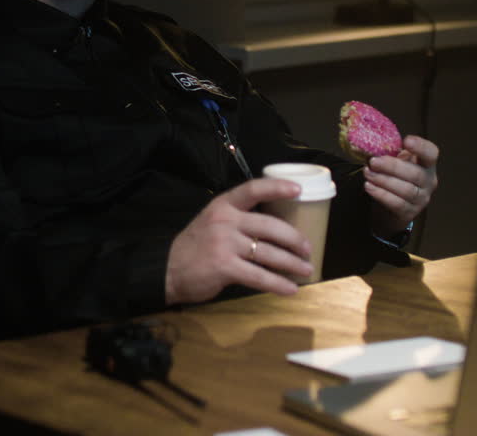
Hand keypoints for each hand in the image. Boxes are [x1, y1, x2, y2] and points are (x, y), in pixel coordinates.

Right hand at [165, 178, 313, 304]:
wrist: (168, 269)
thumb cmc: (196, 246)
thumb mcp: (213, 222)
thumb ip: (238, 220)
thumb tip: (277, 228)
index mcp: (223, 205)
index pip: (253, 189)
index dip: (277, 187)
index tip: (298, 190)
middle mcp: (225, 220)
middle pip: (270, 226)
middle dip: (294, 239)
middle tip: (308, 249)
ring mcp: (224, 243)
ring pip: (269, 253)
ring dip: (292, 264)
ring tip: (306, 270)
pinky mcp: (225, 267)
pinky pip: (259, 276)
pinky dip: (278, 284)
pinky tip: (290, 289)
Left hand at [364, 135, 439, 235]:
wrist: (390, 209)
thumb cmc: (394, 178)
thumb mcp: (395, 163)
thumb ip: (391, 154)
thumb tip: (374, 145)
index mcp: (427, 164)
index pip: (431, 153)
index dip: (421, 147)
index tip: (406, 141)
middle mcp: (429, 181)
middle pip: (416, 174)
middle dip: (392, 166)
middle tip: (373, 161)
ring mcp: (422, 199)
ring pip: (406, 190)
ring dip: (384, 180)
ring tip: (367, 173)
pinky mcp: (410, 213)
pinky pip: (397, 203)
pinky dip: (381, 194)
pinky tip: (369, 186)